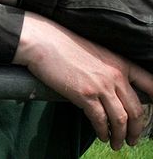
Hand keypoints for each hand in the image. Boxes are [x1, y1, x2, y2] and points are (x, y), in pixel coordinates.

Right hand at [14, 12, 152, 149]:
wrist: (43, 42)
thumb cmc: (64, 46)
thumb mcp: (96, 53)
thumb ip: (108, 70)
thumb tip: (112, 92)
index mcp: (120, 64)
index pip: (150, 84)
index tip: (152, 114)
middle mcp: (115, 76)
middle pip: (136, 110)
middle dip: (136, 129)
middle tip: (132, 139)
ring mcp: (101, 86)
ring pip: (120, 119)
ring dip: (120, 135)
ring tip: (116, 143)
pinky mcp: (84, 95)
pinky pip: (100, 119)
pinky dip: (102, 131)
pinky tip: (101, 135)